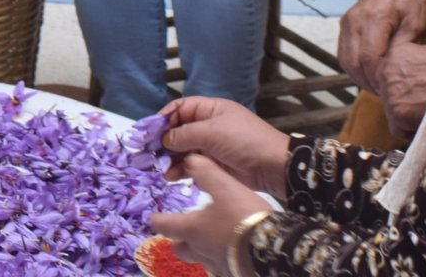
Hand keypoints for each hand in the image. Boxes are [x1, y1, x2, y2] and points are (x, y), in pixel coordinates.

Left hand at [150, 154, 271, 272]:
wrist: (273, 250)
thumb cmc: (244, 217)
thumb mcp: (225, 188)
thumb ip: (206, 173)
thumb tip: (190, 160)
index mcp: (193, 228)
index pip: (165, 225)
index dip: (157, 220)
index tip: (153, 218)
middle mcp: (201, 250)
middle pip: (180, 249)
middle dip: (178, 240)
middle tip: (182, 232)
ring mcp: (218, 265)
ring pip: (201, 259)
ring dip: (201, 249)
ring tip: (211, 238)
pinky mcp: (235, 273)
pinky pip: (222, 266)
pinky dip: (222, 257)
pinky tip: (233, 250)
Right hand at [160, 97, 289, 195]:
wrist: (274, 167)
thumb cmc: (245, 141)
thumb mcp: (212, 132)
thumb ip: (184, 134)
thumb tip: (164, 139)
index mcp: (210, 109)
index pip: (179, 109)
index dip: (163, 119)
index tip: (149, 133)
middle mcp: (208, 125)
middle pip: (178, 131)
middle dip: (164, 143)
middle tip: (150, 155)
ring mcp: (211, 145)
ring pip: (183, 150)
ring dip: (171, 159)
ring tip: (163, 170)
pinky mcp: (214, 164)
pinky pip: (192, 164)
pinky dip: (181, 170)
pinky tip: (174, 177)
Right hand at [337, 0, 425, 93]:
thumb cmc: (412, 3)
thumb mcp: (415, 23)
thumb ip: (402, 46)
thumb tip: (392, 71)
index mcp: (374, 17)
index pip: (368, 56)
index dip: (377, 76)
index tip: (390, 89)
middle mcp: (354, 19)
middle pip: (353, 60)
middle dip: (367, 81)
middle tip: (385, 95)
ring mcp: (346, 22)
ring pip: (345, 59)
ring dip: (359, 77)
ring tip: (377, 88)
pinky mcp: (343, 27)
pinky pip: (343, 53)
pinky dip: (353, 68)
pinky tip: (368, 76)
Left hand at [375, 42, 425, 139]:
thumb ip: (420, 60)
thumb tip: (419, 70)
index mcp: (398, 52)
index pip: (391, 68)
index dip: (404, 81)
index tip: (416, 89)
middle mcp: (387, 70)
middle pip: (390, 91)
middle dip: (406, 99)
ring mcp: (389, 92)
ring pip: (395, 110)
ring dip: (412, 116)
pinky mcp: (396, 113)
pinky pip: (400, 129)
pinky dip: (414, 132)